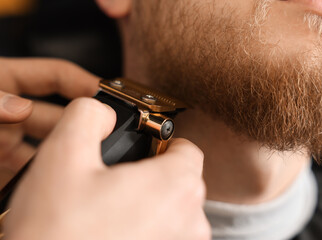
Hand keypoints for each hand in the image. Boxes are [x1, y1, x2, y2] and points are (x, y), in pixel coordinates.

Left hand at [0, 58, 98, 187]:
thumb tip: (20, 107)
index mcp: (4, 82)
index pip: (56, 76)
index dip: (84, 82)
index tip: (108, 95)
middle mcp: (11, 112)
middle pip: (59, 116)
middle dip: (82, 125)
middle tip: (103, 136)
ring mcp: (6, 140)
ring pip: (48, 147)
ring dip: (65, 155)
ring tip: (81, 164)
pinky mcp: (1, 165)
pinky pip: (28, 172)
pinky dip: (42, 179)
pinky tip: (52, 185)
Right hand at [4, 98, 209, 239]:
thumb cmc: (57, 232)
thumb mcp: (63, 156)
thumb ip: (88, 116)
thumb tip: (103, 111)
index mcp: (175, 186)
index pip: (187, 148)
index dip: (163, 142)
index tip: (141, 148)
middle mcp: (190, 221)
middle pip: (182, 179)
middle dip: (154, 172)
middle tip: (118, 179)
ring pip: (175, 209)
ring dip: (151, 203)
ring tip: (112, 207)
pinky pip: (166, 234)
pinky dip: (148, 227)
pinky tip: (115, 229)